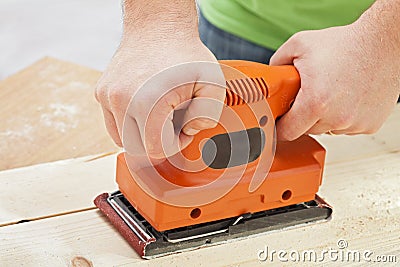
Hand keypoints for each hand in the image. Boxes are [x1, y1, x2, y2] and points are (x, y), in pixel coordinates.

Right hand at [95, 34, 224, 157]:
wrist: (158, 25)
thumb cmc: (186, 54)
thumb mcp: (213, 82)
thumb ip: (208, 115)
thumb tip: (188, 131)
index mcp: (148, 104)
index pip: (156, 150)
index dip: (175, 143)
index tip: (184, 125)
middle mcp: (122, 102)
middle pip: (137, 149)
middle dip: (158, 142)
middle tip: (173, 120)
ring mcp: (108, 97)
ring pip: (122, 140)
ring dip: (143, 135)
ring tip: (160, 113)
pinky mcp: (101, 93)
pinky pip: (114, 124)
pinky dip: (130, 124)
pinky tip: (146, 107)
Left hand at [270, 22, 399, 140]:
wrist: (384, 42)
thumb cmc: (346, 44)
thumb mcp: (299, 45)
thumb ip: (277, 63)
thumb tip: (271, 79)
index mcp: (314, 103)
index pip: (288, 132)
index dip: (281, 126)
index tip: (281, 120)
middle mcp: (336, 118)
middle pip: (307, 130)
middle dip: (303, 116)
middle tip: (310, 95)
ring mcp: (354, 124)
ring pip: (328, 129)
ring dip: (325, 117)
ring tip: (331, 92)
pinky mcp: (369, 125)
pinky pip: (347, 127)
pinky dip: (344, 116)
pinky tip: (348, 97)